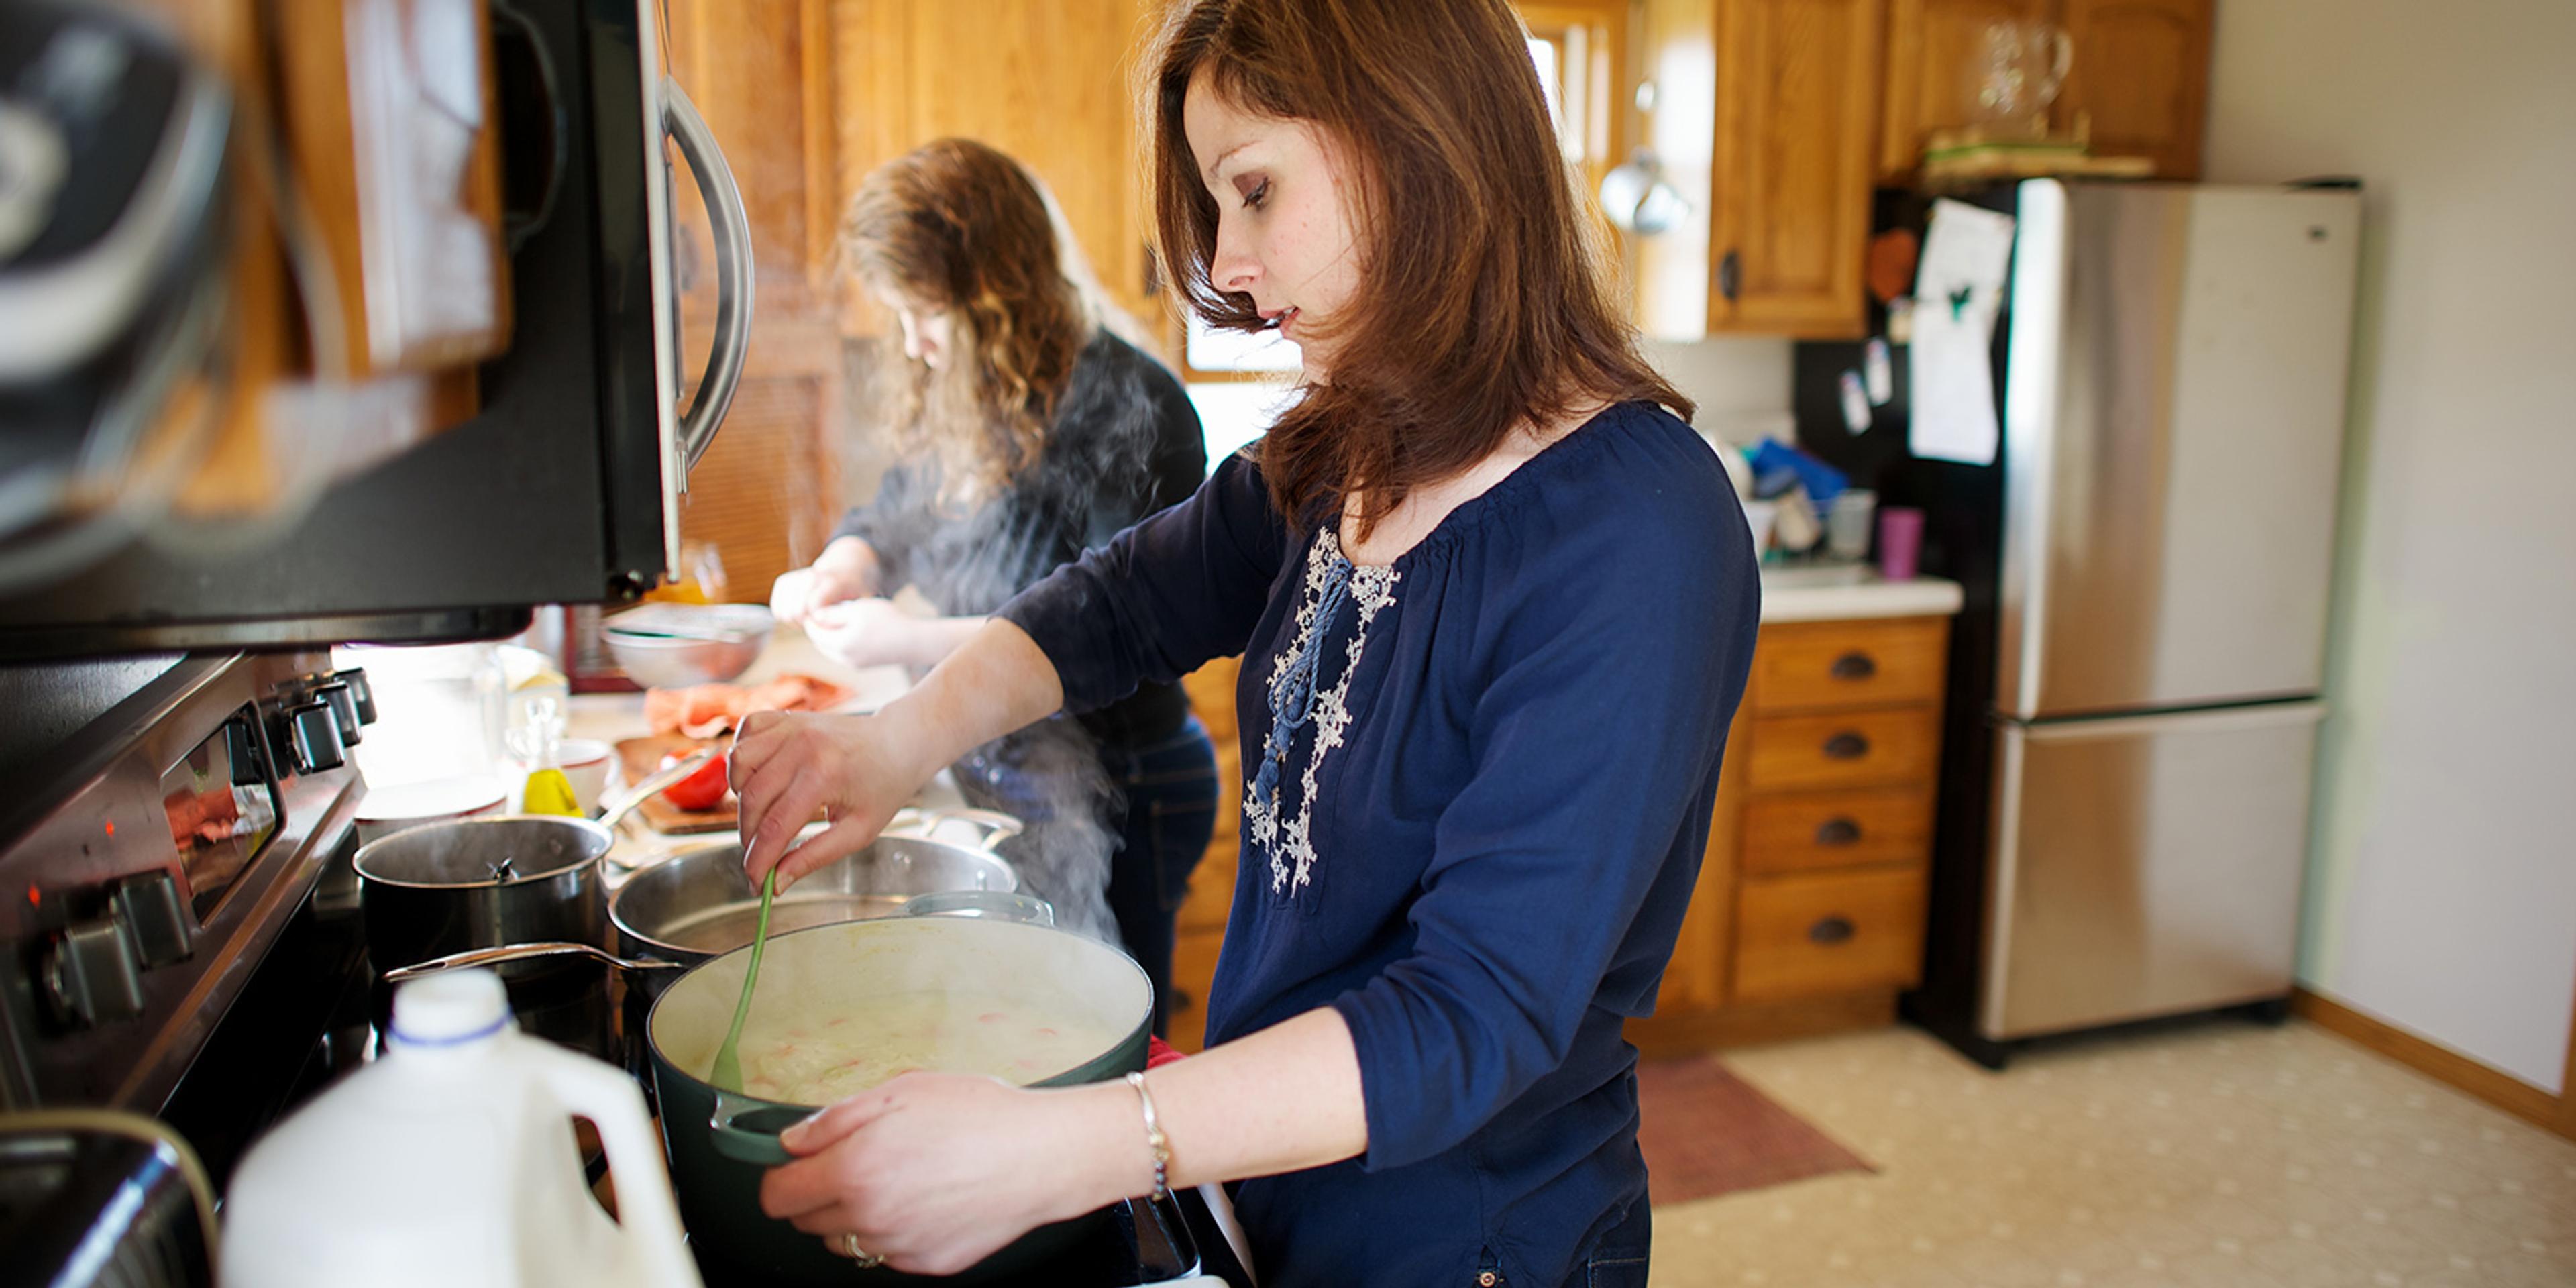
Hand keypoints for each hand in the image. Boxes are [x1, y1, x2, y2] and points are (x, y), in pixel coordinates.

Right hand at [729, 710, 931, 887]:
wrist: (898, 745)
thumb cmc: (884, 787)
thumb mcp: (858, 831)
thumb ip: (814, 856)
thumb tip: (778, 883)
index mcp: (825, 774)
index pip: (775, 827)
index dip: (759, 860)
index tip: (756, 883)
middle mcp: (803, 745)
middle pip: (752, 801)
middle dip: (749, 837)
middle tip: (761, 856)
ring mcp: (792, 727)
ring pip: (739, 765)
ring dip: (742, 797)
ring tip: (764, 814)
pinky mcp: (786, 718)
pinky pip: (745, 735)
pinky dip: (743, 761)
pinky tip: (761, 779)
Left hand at [761, 1074, 1127, 1275]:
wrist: (1044, 1155)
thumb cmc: (981, 1114)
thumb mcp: (902, 1091)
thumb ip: (836, 1119)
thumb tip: (793, 1141)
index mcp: (854, 1171)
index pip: (777, 1196)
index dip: (781, 1176)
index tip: (798, 1162)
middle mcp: (869, 1218)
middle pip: (806, 1223)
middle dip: (818, 1193)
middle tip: (856, 1161)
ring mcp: (899, 1248)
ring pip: (846, 1242)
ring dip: (855, 1216)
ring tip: (898, 1179)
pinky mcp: (928, 1264)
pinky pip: (888, 1253)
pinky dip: (894, 1231)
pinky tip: (926, 1199)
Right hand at [769, 539, 877, 625]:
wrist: (847, 569)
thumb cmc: (856, 591)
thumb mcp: (864, 603)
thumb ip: (852, 616)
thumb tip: (838, 631)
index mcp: (833, 581)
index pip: (813, 605)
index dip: (818, 621)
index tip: (828, 622)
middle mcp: (812, 575)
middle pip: (795, 611)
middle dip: (806, 623)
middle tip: (819, 622)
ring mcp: (795, 577)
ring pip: (783, 611)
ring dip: (795, 621)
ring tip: (811, 618)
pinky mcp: (783, 582)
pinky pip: (776, 609)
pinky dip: (785, 616)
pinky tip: (801, 614)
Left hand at [802, 597, 920, 668]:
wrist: (914, 642)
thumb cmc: (887, 621)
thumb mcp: (858, 609)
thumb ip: (833, 614)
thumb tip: (816, 617)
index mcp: (840, 644)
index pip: (815, 634)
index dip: (811, 622)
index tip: (812, 611)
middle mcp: (844, 659)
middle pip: (821, 645)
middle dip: (819, 632)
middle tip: (824, 616)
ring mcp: (855, 664)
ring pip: (833, 651)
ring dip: (831, 638)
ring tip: (839, 621)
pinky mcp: (865, 665)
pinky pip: (845, 655)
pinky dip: (843, 644)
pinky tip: (853, 631)